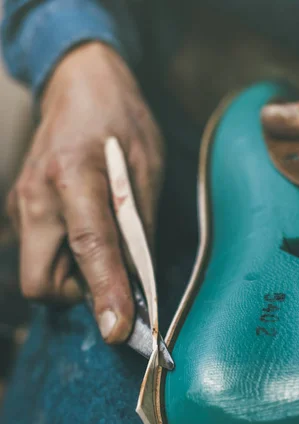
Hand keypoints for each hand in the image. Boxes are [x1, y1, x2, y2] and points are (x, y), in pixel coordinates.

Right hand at [7, 42, 164, 342]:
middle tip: (110, 275)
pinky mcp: (20, 210)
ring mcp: (21, 204)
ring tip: (102, 247)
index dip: (105, 292)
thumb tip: (143, 283)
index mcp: (73, 174)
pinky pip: (39, 256)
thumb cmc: (119, 120)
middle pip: (40, 282)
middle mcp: (36, 196)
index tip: (118, 330)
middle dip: (76, 295)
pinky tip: (85, 233)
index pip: (89, 247)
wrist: (78, 86)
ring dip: (72, 278)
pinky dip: (64, 262)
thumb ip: (141, 226)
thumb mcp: (146, 166)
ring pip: (38, 275)